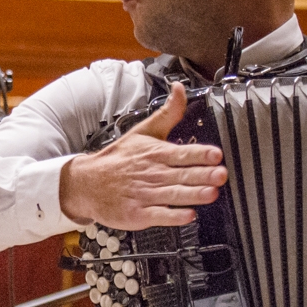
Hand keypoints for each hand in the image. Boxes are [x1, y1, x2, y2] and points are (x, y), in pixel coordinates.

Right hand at [58, 83, 226, 228]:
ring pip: (173, 194)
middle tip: (220, 175)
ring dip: (193, 195)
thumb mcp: (142, 131)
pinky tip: (187, 215)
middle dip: (203, 175)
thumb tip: (180, 90)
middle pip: (182, 174)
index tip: (215, 154)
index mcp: (155, 153)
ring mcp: (144, 195)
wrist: (86, 183)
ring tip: (210, 194)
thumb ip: (168, 113)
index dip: (200, 153)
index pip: (182, 152)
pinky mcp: (137, 214)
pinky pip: (158, 215)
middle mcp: (152, 174)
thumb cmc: (118, 159)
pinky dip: (173, 216)